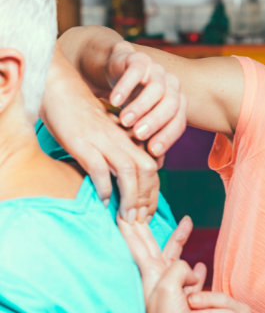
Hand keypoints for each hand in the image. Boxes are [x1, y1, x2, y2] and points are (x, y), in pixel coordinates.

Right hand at [42, 47, 162, 221]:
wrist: (63, 93)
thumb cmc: (87, 119)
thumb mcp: (111, 136)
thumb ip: (123, 154)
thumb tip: (131, 184)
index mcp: (132, 139)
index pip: (153, 169)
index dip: (153, 194)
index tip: (148, 213)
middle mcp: (122, 140)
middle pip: (148, 170)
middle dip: (147, 198)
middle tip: (140, 220)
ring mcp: (104, 141)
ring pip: (129, 171)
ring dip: (131, 197)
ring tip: (127, 217)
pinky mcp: (83, 144)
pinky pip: (99, 168)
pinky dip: (103, 187)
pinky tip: (103, 201)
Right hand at [105, 41, 186, 157]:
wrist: (116, 70)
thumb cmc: (130, 102)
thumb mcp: (140, 122)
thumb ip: (147, 139)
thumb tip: (152, 168)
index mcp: (176, 103)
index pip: (178, 122)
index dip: (168, 137)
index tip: (153, 151)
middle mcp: (171, 86)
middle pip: (172, 105)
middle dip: (156, 122)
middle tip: (139, 135)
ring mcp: (157, 70)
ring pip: (157, 88)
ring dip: (141, 106)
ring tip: (124, 121)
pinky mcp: (139, 59)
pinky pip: (136, 71)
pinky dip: (125, 87)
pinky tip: (113, 101)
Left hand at [117, 216, 203, 312]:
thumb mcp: (169, 288)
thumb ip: (179, 269)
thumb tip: (193, 269)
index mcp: (151, 274)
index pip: (138, 243)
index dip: (131, 225)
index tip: (121, 208)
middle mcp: (159, 279)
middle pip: (155, 244)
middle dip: (152, 225)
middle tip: (146, 206)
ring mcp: (172, 290)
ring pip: (176, 258)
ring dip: (180, 241)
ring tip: (186, 224)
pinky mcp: (185, 302)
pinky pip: (193, 279)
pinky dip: (197, 268)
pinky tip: (200, 263)